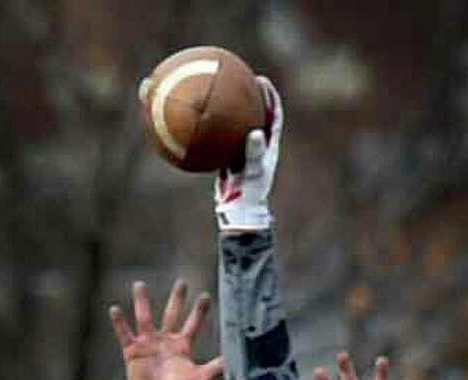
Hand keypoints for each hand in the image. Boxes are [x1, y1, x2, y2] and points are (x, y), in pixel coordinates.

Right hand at [108, 280, 222, 379]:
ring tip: (139, 284)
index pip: (193, 324)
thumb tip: (237, 358)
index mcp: (182, 347)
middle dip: (177, 299)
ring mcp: (149, 345)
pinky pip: (124, 333)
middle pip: (172, 314)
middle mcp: (166, 342)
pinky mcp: (133, 352)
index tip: (205, 295)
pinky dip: (119, 322)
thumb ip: (217, 367)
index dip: (199, 310)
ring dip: (142, 301)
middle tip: (182, 282)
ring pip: (145, 317)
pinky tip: (114, 308)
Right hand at [215, 80, 282, 233]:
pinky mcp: (228, 159)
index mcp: (268, 144)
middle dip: (245, 94)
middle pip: (252, 113)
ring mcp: (241, 151)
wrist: (240, 212)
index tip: (261, 80)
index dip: (269, 95)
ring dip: (225, 111)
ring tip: (214, 93)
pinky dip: (209, 131)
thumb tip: (255, 133)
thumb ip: (255, 153)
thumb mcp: (255, 172)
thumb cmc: (251, 194)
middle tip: (236, 77)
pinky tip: (195, 122)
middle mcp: (256, 145)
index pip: (272, 113)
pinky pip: (218, 140)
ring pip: (233, 126)